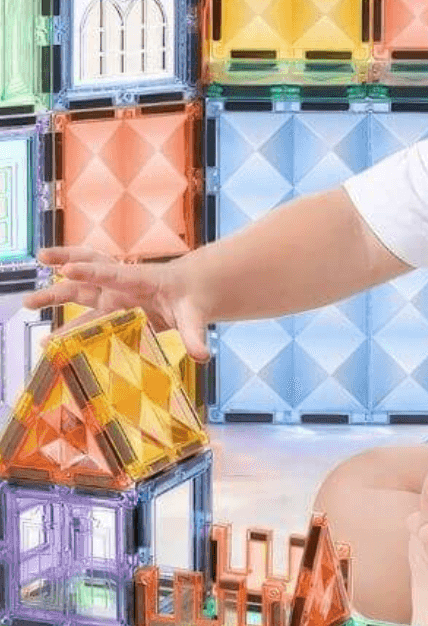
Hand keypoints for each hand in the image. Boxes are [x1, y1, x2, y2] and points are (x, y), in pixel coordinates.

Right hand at [26, 247, 210, 361]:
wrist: (190, 291)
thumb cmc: (192, 300)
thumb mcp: (195, 316)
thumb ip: (195, 334)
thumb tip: (202, 355)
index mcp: (141, 280)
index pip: (113, 273)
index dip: (90, 271)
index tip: (67, 269)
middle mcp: (121, 285)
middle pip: (87, 276)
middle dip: (62, 273)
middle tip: (37, 275)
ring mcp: (113, 296)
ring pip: (79, 291)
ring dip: (54, 295)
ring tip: (27, 303)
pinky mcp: (111, 309)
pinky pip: (85, 314)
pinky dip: (68, 326)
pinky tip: (50, 339)